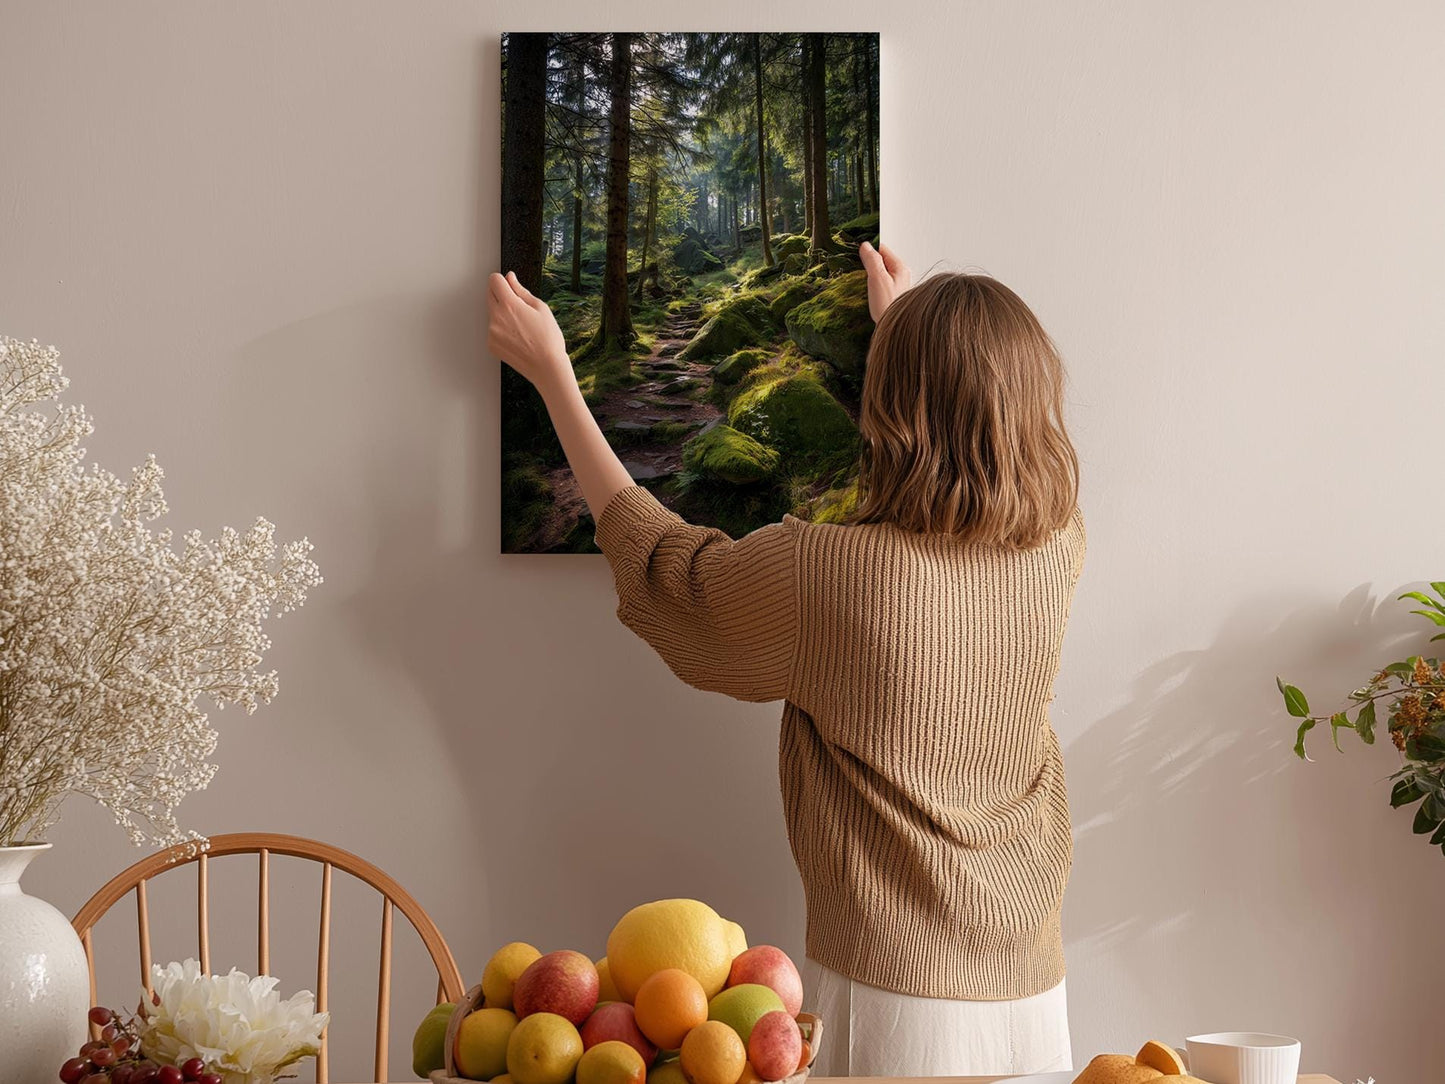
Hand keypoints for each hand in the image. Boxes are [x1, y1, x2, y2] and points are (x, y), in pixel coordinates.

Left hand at [487, 271, 570, 390]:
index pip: (494, 280)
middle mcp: (496, 317)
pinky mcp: (491, 344)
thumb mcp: (540, 308)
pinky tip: (518, 337)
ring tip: (522, 326)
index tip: (508, 284)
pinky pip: (493, 329)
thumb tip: (510, 278)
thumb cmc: (548, 339)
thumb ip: (521, 291)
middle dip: (501, 294)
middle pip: (489, 294)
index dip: (502, 280)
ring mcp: (491, 332)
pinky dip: (501, 330)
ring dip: (502, 313)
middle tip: (518, 306)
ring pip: (492, 313)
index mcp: (509, 305)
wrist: (547, 367)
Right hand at [858, 241, 911, 321]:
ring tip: (859, 278)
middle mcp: (900, 276)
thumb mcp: (878, 279)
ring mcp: (896, 286)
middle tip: (855, 265)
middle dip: (867, 261)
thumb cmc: (888, 306)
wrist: (895, 330)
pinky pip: (879, 284)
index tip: (856, 251)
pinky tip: (865, 290)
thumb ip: (872, 260)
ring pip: (880, 272)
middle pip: (881, 260)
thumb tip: (865, 246)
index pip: (882, 249)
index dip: (868, 249)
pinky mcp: (891, 296)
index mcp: (900, 268)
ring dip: (868, 274)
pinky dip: (871, 284)